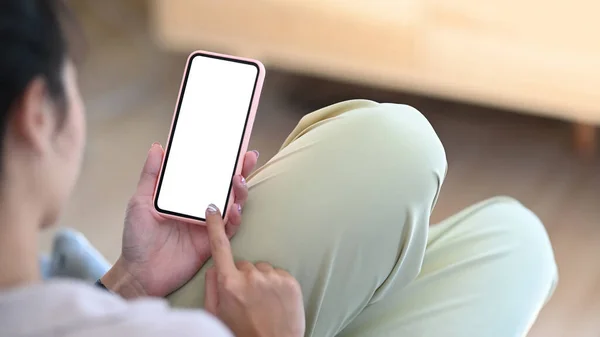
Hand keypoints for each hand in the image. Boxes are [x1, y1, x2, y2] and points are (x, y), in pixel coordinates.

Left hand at [101, 143, 258, 297]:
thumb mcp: (140, 202)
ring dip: (239, 192)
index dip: (221, 160)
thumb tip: (157, 147)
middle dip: (241, 170)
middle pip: (226, 186)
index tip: (232, 145)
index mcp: (185, 196)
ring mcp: (208, 224)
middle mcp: (200, 208)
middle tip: (247, 157)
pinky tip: (233, 209)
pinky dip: (233, 217)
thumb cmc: (137, 238)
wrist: (139, 273)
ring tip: (238, 180)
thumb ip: (150, 176)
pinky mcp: (212, 241)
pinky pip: (229, 228)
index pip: (207, 174)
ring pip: (233, 204)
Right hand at [204, 204, 305, 336]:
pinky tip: (275, 302)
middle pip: (242, 264)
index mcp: (229, 284)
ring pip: (261, 269)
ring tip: (263, 303)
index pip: (220, 248)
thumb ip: (211, 288)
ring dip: (260, 281)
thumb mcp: (216, 315)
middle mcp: (251, 277)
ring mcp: (273, 278)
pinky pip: (278, 274)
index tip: (213, 209)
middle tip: (247, 300)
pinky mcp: (290, 281)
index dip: (215, 226)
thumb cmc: (242, 334)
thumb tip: (214, 269)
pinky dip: (276, 285)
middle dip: (242, 277)